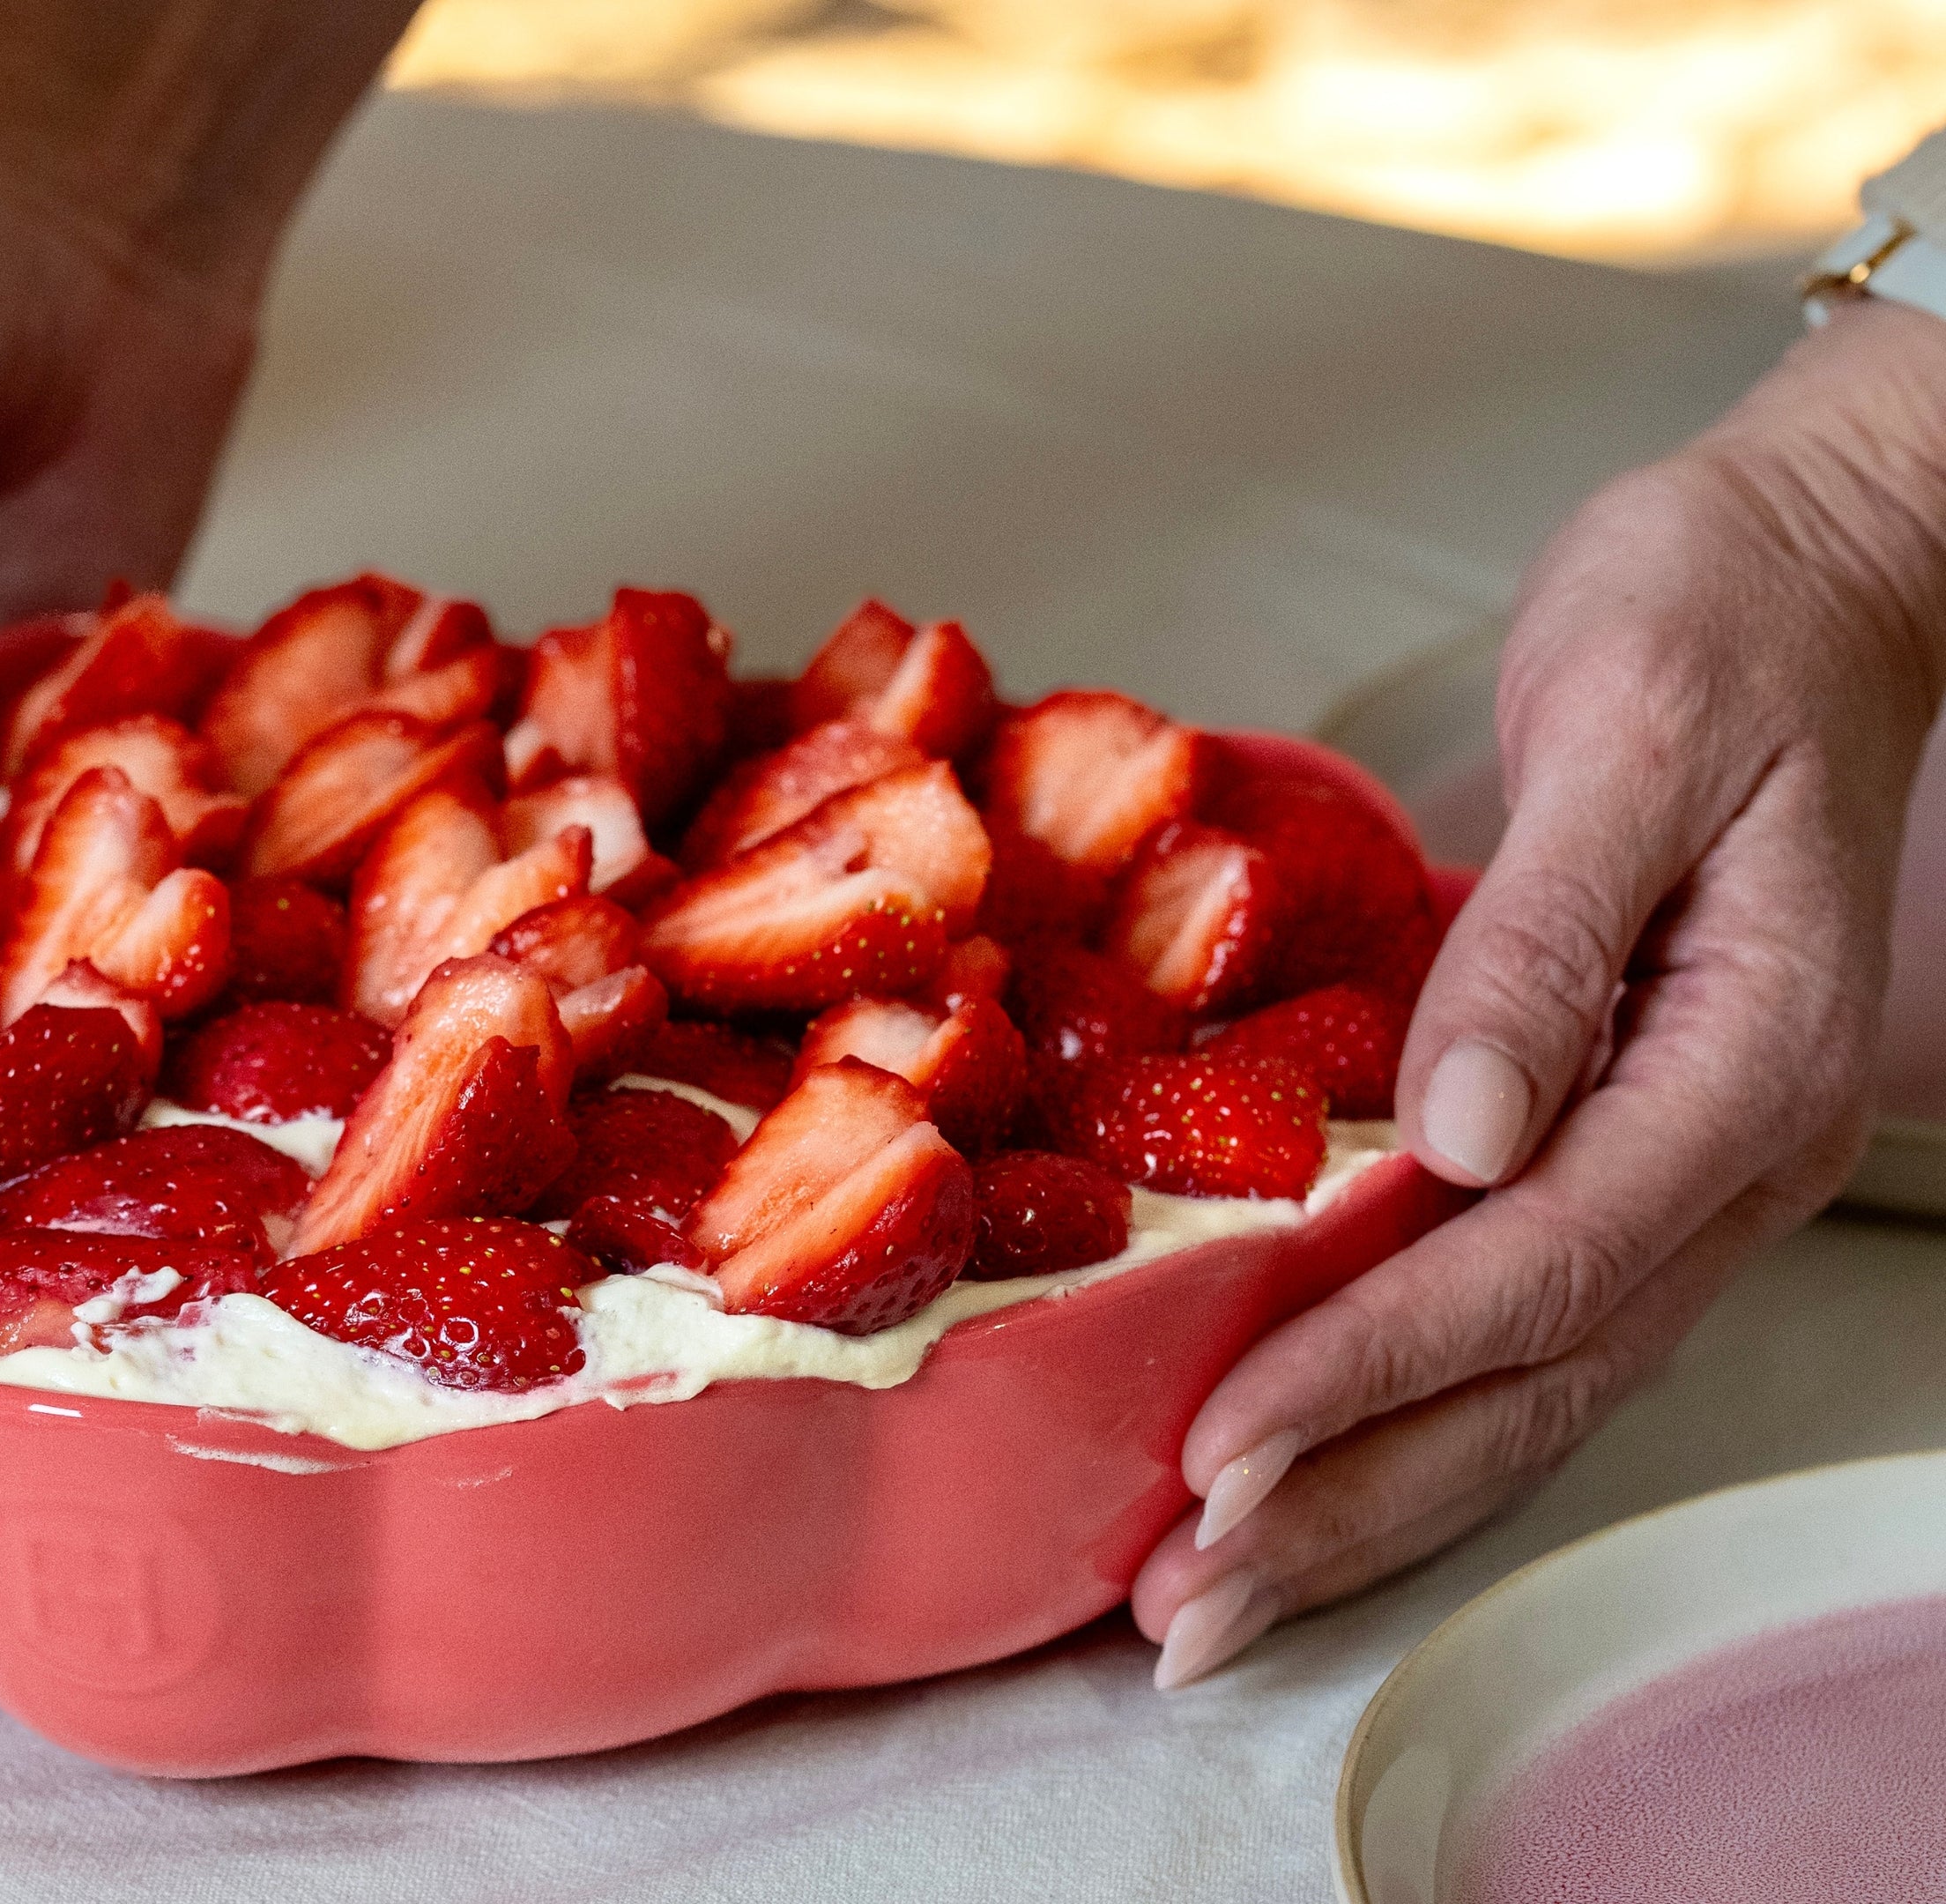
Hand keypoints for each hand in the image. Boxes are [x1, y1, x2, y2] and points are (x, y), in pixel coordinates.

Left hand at [1133, 298, 1945, 1685]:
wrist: (1800, 577)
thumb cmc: (1713, 621)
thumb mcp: (1627, 732)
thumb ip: (1544, 934)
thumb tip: (1467, 1126)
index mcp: (1745, 1060)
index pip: (1542, 1265)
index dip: (1376, 1368)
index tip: (1226, 1447)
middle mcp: (1726, 1153)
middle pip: (1536, 1383)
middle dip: (1353, 1503)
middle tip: (1188, 1606)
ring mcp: (1686, 1169)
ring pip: (1531, 1391)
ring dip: (1371, 1506)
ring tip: (1213, 1602)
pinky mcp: (1619, 1152)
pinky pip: (1518, 1329)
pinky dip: (1404, 1419)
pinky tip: (1297, 1477)